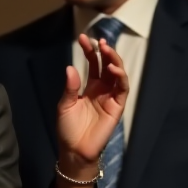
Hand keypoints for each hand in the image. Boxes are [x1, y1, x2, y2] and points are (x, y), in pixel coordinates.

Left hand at [57, 34, 128, 175]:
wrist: (74, 150)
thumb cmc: (68, 128)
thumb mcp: (65, 105)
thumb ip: (70, 87)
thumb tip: (71, 67)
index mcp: (89, 87)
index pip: (93, 64)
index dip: (89, 51)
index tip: (83, 38)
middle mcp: (102, 89)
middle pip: (107, 66)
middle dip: (104, 52)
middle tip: (99, 41)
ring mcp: (110, 97)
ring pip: (117, 75)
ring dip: (114, 61)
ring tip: (107, 50)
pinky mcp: (117, 107)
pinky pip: (122, 90)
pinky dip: (120, 77)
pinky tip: (113, 69)